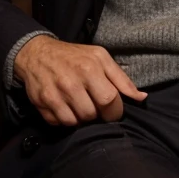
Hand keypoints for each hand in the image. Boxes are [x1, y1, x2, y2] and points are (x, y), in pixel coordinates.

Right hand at [13, 35, 147, 126]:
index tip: (112, 109)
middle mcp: (71, 82)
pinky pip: (59, 123)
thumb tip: (141, 98)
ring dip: (80, 118)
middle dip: (96, 114)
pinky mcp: (41, 104)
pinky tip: (65, 106)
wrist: (37, 53)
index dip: (114, 111)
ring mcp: (54, 94)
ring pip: (75, 122)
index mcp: (89, 69)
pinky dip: (64, 119)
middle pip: (92, 115)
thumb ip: (122, 79)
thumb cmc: (74, 56)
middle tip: (93, 105)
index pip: (109, 101)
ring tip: (79, 104)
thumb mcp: (100, 58)